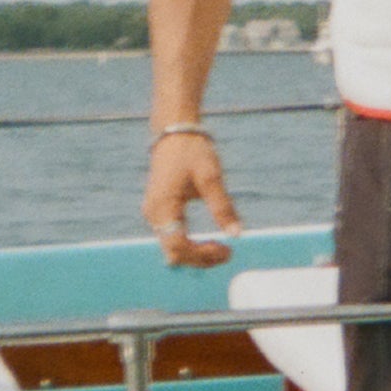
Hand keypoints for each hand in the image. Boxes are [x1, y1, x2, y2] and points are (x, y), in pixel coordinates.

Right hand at [144, 130, 240, 267]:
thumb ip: (223, 207)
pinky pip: (171, 238)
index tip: (227, 249)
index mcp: (163, 207)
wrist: (174, 131)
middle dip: (200, 259)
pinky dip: (190, 245)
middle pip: (174, 253)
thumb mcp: (211, 177)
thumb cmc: (193, 151)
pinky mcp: (158, 211)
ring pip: (172, 249)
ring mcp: (153, 214)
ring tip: (222, 248)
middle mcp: (153, 214)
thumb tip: (237, 234)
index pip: (179, 246)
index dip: (202, 255)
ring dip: (196, 254)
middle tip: (228, 253)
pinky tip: (209, 242)